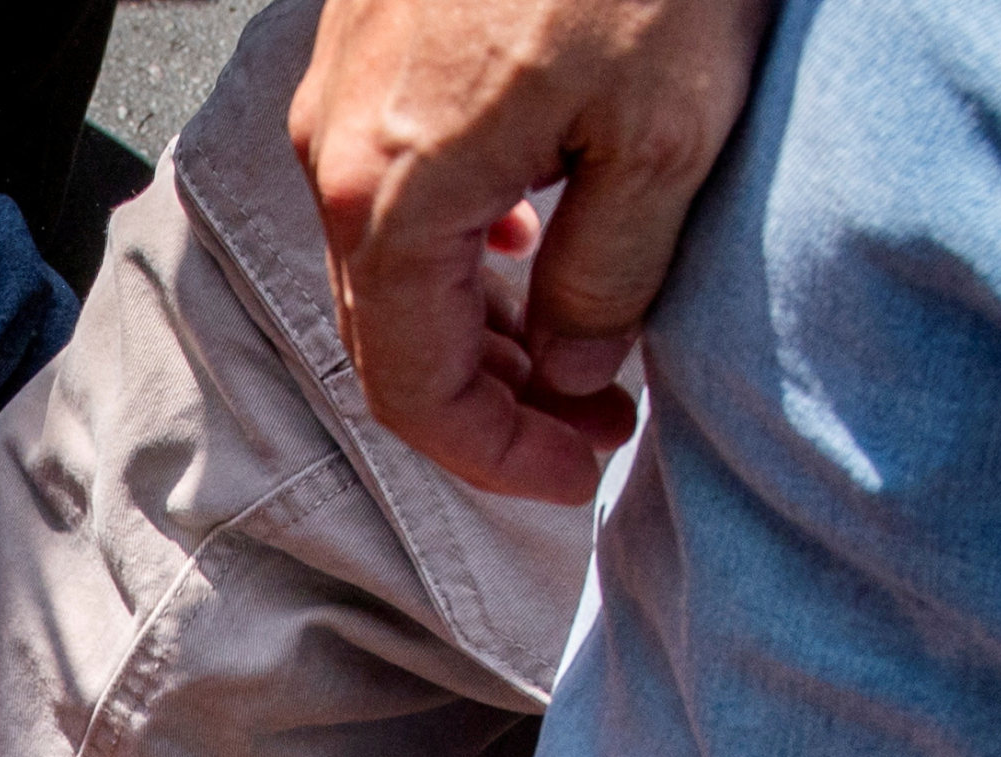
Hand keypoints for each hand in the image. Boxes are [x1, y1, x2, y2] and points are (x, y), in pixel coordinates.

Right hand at [290, 0, 770, 501]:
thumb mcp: (664, 143)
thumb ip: (613, 284)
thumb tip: (578, 369)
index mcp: (393, 198)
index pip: (416, 393)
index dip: (499, 458)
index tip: (580, 470)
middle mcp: (336, 153)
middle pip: (390, 337)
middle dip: (492, 400)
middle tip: (595, 417)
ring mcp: (339, 92)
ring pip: (387, 260)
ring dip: (473, 320)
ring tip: (576, 333)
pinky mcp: (366, 43)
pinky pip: (389, 180)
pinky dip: (456, 238)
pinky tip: (533, 224)